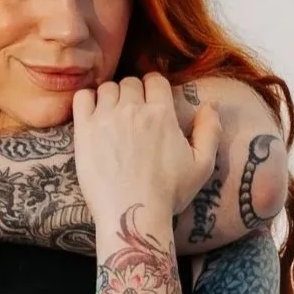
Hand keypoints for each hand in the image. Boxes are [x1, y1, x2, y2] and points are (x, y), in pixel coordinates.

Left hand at [74, 73, 220, 229]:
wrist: (133, 214)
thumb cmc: (169, 194)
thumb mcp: (202, 165)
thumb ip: (210, 131)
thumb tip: (211, 104)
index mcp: (162, 113)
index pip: (155, 80)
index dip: (153, 87)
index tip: (150, 101)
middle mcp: (133, 110)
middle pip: (129, 82)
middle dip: (132, 93)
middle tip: (131, 115)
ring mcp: (106, 119)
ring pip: (107, 88)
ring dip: (111, 98)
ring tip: (113, 117)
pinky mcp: (85, 131)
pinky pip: (82, 98)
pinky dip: (87, 100)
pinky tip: (92, 115)